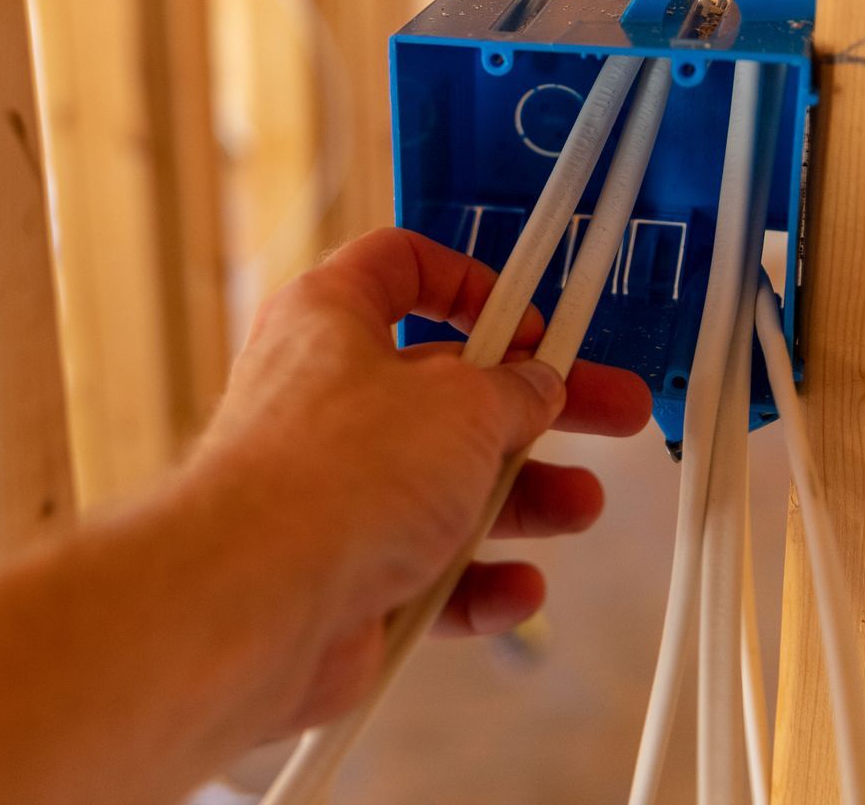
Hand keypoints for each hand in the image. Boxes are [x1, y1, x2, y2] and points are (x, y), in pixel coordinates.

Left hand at [188, 227, 651, 733]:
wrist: (255, 596)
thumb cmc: (333, 472)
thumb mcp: (461, 403)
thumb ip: (513, 393)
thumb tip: (536, 389)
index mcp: (329, 321)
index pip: (396, 268)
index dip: (470, 283)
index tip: (529, 319)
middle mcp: (322, 400)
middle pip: (445, 388)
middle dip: (535, 404)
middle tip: (609, 409)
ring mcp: (330, 491)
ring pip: (443, 486)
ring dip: (521, 498)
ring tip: (579, 506)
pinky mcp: (340, 572)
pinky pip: (424, 572)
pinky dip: (477, 582)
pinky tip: (517, 587)